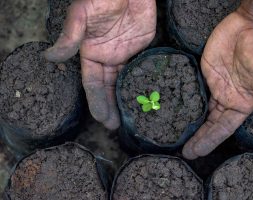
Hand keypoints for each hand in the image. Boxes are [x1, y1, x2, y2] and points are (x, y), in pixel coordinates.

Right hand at [44, 0, 155, 129]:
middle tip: (115, 126)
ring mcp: (124, 54)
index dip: (97, 101)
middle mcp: (107, 57)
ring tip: (130, 118)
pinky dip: (141, 84)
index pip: (92, 84)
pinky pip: (140, 70)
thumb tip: (50, 58)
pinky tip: (144, 97)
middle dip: (110, 106)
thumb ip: (70, 38)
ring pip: (123, 82)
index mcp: (91, 54)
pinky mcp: (141, 49)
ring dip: (125, 99)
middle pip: (108, 87)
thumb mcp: (82, 17)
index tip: (102, 119)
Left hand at [183, 0, 252, 158]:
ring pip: (201, 111)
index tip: (195, 153)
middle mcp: (227, 99)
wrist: (251, 25)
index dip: (209, 141)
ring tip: (177, 136)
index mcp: (242, 105)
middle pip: (210, 124)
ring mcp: (215, 87)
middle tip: (184, 152)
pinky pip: (194, 92)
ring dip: (191, 124)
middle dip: (198, 138)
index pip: (222, 129)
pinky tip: (176, 111)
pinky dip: (186, 103)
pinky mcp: (205, 74)